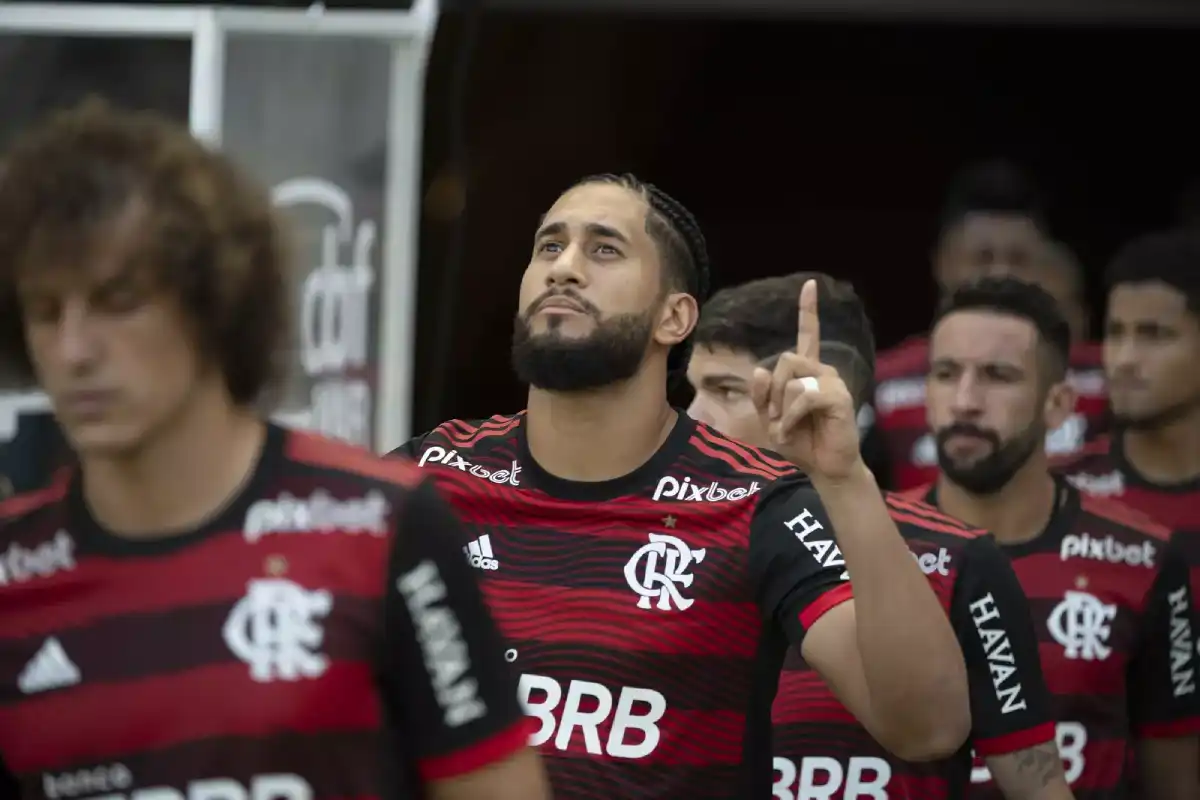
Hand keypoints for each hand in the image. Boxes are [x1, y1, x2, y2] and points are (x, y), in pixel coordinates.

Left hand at [750, 279, 863, 480]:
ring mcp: (832, 382)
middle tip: (776, 417)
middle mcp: (822, 371)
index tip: (809, 285)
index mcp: (807, 372)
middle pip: (786, 358)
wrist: (823, 468)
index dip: (808, 309)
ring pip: (792, 379)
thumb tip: (761, 370)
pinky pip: (803, 395)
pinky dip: (790, 416)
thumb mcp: (771, 417)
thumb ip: (762, 395)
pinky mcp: (838, 397)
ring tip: (786, 427)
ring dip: (780, 407)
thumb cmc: (800, 442)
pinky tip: (791, 430)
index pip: (808, 334)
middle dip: (772, 391)